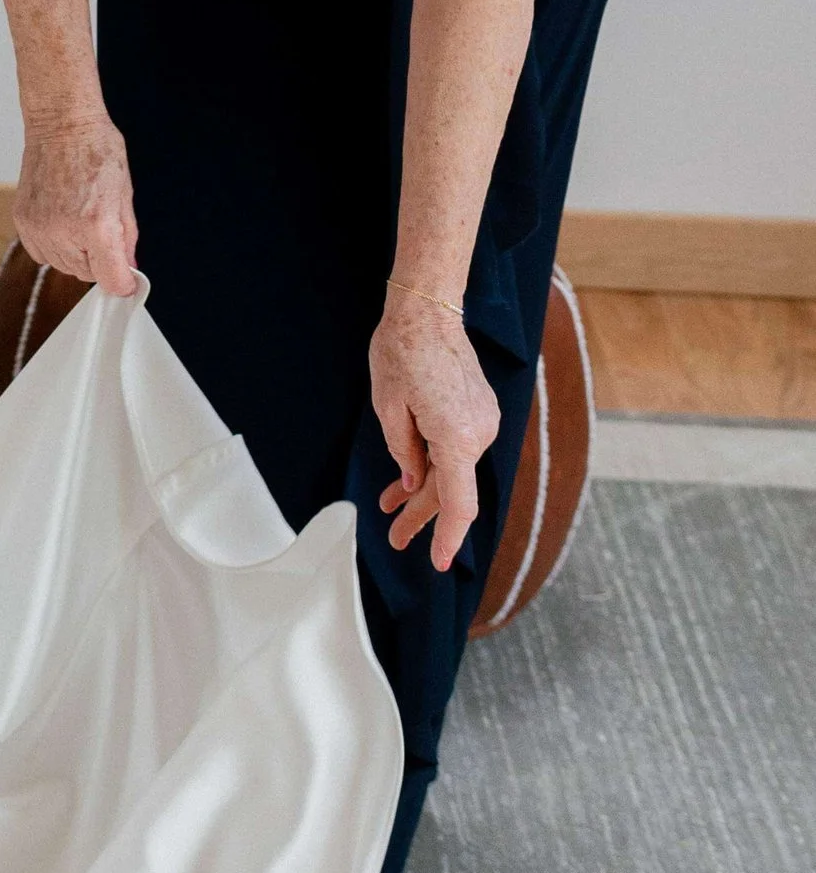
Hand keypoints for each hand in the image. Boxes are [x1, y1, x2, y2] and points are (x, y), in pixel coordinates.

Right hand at [12, 111, 139, 296]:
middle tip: (102, 230)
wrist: (61, 123)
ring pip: (63, 266)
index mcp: (96, 225)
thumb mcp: (124, 194)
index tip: (126, 278)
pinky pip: (41, 253)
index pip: (111, 281)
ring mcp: (39, 228)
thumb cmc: (97, 149)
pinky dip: (54, 246)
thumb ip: (126, 237)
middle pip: (87, 275)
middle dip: (99, 262)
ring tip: (79, 219)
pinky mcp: (22, 221)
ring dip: (76, 254)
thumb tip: (127, 267)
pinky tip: (61, 220)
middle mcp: (64, 231)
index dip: (123, 282)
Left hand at [371, 296, 499, 572]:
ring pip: (453, 469)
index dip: (447, 537)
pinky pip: (457, 448)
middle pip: (452, 490)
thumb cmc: (403, 351)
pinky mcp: (480, 411)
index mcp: (457, 437)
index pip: (459, 503)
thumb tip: (412, 482)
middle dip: (421, 516)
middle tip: (394, 538)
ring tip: (390, 509)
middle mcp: (479, 433)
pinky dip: (434, 464)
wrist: (428, 308)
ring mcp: (484, 421)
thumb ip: (404, 452)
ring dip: (423, 488)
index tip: (440, 563)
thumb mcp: (389, 407)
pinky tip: (408, 475)